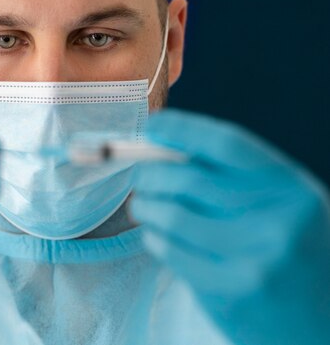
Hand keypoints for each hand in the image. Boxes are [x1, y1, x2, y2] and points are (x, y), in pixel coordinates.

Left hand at [130, 109, 329, 344]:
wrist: (318, 324)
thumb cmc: (290, 255)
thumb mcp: (280, 206)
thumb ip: (234, 178)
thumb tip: (164, 147)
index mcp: (290, 187)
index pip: (226, 143)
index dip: (182, 128)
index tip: (153, 126)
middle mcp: (279, 219)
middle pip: (189, 178)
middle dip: (150, 173)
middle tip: (139, 177)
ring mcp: (256, 257)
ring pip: (173, 215)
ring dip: (146, 206)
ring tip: (143, 206)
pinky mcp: (232, 290)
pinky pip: (172, 251)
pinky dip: (154, 238)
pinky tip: (156, 236)